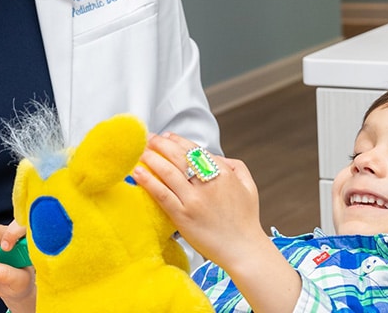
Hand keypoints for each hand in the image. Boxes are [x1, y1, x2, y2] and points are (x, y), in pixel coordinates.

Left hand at [133, 132, 271, 269]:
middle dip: (160, 143)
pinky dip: (148, 181)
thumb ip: (236, 166)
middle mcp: (208, 184)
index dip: (177, 141)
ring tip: (140, 151)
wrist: (243, 250)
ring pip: (168, 172)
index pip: (195, 150)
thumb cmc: (246, 221)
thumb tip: (218, 156)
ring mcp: (194, 200)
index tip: (166, 137)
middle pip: (179, 156)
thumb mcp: (249, 187)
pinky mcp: (183, 216)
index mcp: (223, 174)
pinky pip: (162, 194)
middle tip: (148, 138)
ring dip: (151, 158)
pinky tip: (138, 172)